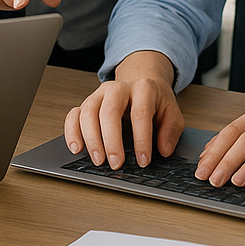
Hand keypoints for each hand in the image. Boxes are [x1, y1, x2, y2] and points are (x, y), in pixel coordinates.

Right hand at [64, 51, 182, 168]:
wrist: (141, 82)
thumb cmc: (155, 101)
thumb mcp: (172, 113)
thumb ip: (171, 131)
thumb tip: (163, 150)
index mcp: (143, 88)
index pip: (140, 113)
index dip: (141, 139)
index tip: (143, 160)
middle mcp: (118, 88)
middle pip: (110, 111)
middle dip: (112, 141)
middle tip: (116, 164)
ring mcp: (100, 94)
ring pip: (88, 112)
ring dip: (91, 139)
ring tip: (98, 160)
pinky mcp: (87, 103)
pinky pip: (74, 115)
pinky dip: (72, 132)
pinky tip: (77, 148)